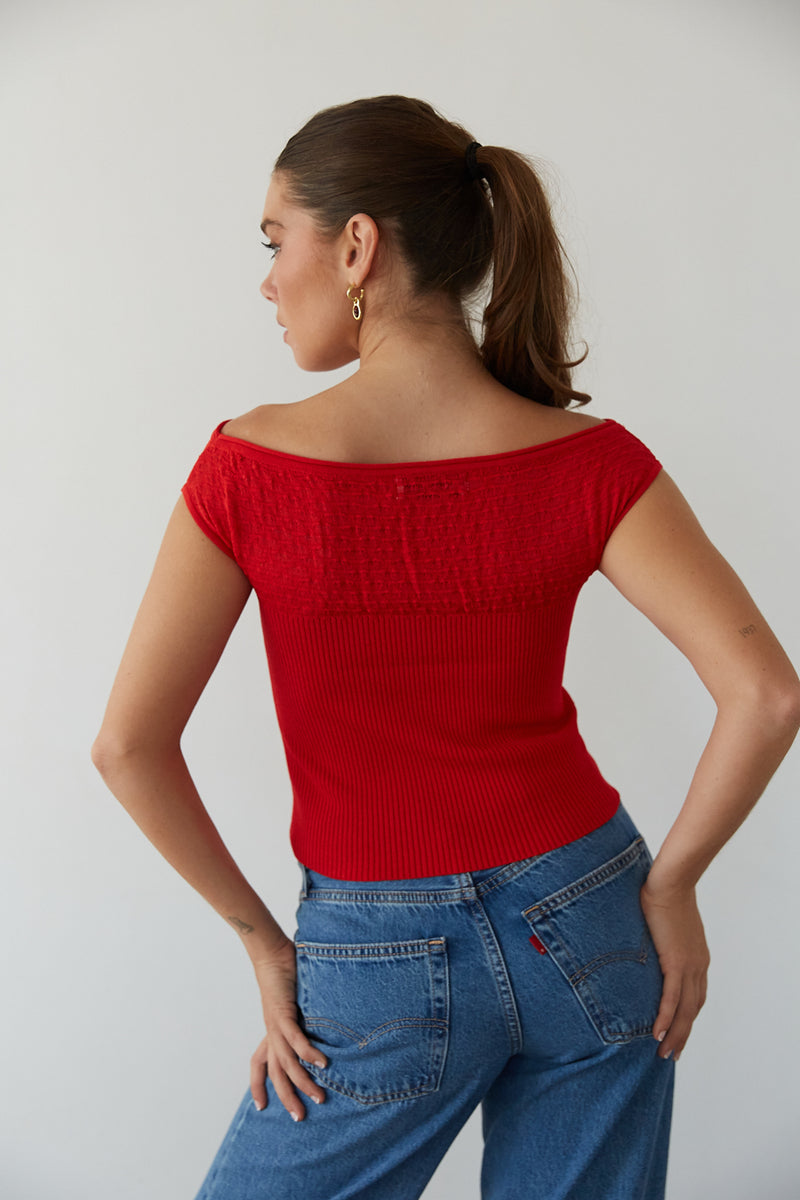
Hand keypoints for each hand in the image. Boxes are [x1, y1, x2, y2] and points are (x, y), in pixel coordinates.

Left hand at [249, 936, 327, 1121]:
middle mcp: (271, 1032)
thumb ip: (303, 1016)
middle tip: (300, 1118)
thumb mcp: (296, 1002)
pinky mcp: (283, 1012)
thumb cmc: (286, 973)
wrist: (271, 952)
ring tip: (319, 1097)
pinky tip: (322, 1063)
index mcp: (271, 1030)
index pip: (258, 1063)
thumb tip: (320, 1023)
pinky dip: (307, 1053)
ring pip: (286, 1062)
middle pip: (275, 1073)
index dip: (257, 1085)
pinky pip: (295, 1038)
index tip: (261, 1107)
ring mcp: (276, 1024)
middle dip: (286, 1097)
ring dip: (303, 1082)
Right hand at [639, 876, 709, 1062]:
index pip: (696, 996)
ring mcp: (689, 966)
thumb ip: (661, 939)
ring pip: (684, 1011)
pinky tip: (657, 1035)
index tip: (678, 1032)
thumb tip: (644, 943)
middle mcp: (698, 967)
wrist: (670, 883)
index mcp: (698, 958)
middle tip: (672, 1054)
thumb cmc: (664, 894)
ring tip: (663, 1053)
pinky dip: (665, 1019)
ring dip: (675, 1035)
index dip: (687, 1017)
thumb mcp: (666, 924)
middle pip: (693, 1010)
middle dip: (683, 1034)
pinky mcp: (675, 962)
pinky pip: (671, 999)